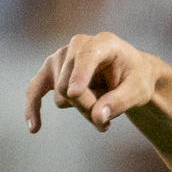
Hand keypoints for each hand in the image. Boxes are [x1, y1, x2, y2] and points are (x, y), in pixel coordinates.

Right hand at [26, 32, 160, 132]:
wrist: (129, 73)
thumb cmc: (136, 79)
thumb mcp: (138, 91)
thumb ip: (120, 102)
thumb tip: (98, 117)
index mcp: (104, 42)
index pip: (87, 56)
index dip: (79, 74)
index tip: (74, 93)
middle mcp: (78, 45)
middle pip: (71, 86)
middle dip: (89, 108)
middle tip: (108, 122)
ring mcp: (61, 56)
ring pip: (61, 96)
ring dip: (81, 110)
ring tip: (100, 105)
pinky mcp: (51, 70)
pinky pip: (35, 90)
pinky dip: (33, 108)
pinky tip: (34, 128)